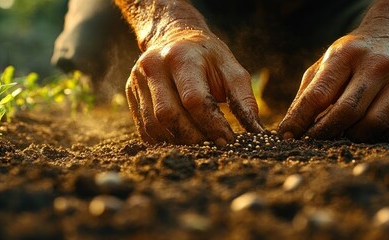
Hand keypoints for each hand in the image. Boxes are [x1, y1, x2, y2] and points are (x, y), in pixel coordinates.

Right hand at [126, 29, 262, 144]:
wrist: (175, 39)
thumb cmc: (208, 57)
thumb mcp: (231, 69)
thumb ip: (245, 99)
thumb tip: (256, 132)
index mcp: (181, 57)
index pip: (194, 99)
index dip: (213, 125)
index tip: (229, 140)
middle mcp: (153, 66)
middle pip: (169, 115)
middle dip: (195, 137)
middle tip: (215, 145)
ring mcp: (137, 81)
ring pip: (154, 125)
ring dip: (179, 141)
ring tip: (200, 142)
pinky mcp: (131, 95)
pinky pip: (144, 128)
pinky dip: (165, 140)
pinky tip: (182, 139)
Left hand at [278, 24, 388, 141]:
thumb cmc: (354, 56)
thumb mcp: (327, 63)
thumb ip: (308, 95)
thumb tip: (289, 131)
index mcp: (346, 55)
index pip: (319, 94)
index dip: (300, 120)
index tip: (288, 137)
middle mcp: (377, 64)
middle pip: (348, 112)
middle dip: (328, 133)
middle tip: (317, 141)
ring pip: (375, 124)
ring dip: (356, 137)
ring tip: (346, 135)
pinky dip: (384, 138)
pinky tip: (373, 133)